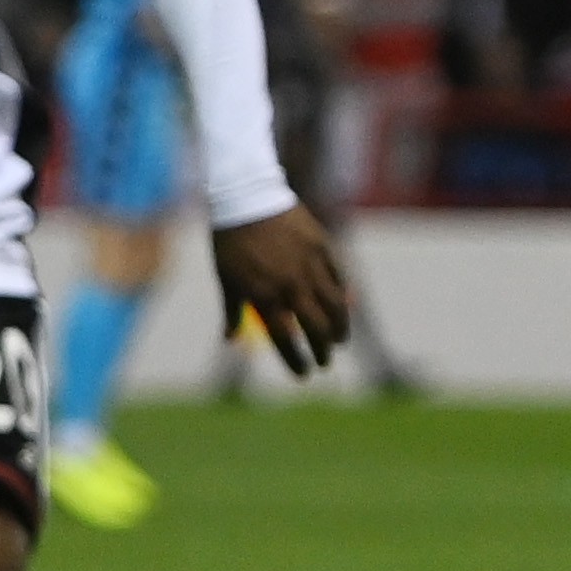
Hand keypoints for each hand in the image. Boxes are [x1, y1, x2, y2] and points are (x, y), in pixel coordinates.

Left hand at [209, 203, 353, 377]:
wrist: (246, 196)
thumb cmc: (230, 241)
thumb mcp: (226, 279)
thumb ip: (232, 312)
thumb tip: (230, 341)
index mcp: (264, 297)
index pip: (285, 340)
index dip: (296, 360)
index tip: (304, 374)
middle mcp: (290, 286)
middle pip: (315, 327)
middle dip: (322, 349)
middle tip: (325, 361)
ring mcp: (309, 266)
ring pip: (334, 305)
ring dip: (340, 327)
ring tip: (340, 339)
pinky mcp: (322, 247)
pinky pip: (337, 277)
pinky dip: (342, 294)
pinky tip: (344, 304)